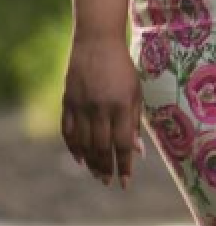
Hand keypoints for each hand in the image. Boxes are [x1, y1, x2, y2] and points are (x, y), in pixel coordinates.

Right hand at [62, 36, 144, 188]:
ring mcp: (81, 105)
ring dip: (90, 162)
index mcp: (122, 106)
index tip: (125, 182)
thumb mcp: (136, 92)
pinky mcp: (68, 101)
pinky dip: (73, 147)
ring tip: (97, 175)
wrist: (97, 43)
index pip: (123, 144)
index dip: (124, 165)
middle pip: (101, 147)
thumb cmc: (123, 69)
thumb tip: (137, 152)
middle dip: (106, 168)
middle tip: (108, 181)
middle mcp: (100, 108)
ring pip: (83, 143)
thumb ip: (135, 122)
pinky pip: (67, 131)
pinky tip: (80, 159)